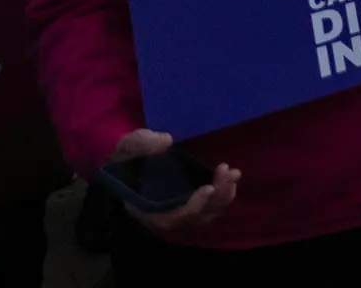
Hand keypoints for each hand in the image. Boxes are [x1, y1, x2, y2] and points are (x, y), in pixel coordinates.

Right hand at [106, 130, 240, 234]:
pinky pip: (210, 206)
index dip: (190, 208)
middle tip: (231, 174)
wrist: (131, 156)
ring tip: (233, 173)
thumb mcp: (129, 145)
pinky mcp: (189, 201)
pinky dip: (222, 194)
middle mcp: (163, 214)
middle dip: (216, 199)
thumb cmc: (127, 154)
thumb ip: (142, 143)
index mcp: (144, 208)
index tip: (208, 189)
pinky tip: (229, 175)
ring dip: (223, 196)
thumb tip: (167, 140)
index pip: (169, 218)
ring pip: (206, 214)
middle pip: (194, 218)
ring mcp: (178, 210)